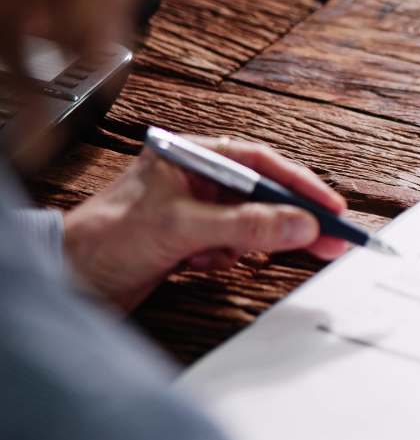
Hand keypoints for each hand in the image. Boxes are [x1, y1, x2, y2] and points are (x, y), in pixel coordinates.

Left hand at [63, 136, 348, 311]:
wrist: (68, 283)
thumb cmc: (101, 240)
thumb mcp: (181, 228)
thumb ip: (245, 225)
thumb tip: (298, 224)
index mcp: (189, 156)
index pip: (260, 162)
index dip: (300, 184)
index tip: (331, 208)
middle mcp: (194, 179)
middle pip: (263, 194)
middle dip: (291, 220)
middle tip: (331, 238)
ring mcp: (194, 210)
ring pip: (250, 224)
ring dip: (245, 244)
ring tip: (222, 254)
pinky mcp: (192, 241)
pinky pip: (234, 247)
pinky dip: (226, 259)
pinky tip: (197, 263)